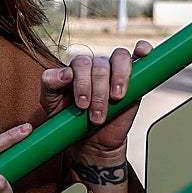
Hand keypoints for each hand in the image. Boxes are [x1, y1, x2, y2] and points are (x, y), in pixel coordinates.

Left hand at [41, 40, 151, 160]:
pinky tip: (142, 54)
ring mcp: (115, 70)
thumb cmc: (70, 121)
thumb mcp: (51, 104)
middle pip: (98, 65)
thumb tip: (66, 72)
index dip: (81, 83)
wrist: (92, 142)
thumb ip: (49, 84)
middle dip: (97, 92)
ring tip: (116, 98)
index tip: (81, 105)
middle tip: (95, 115)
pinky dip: (141, 50)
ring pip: (118, 58)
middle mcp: (95, 66)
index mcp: (76, 70)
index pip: (79, 64)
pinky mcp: (135, 76)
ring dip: (118, 79)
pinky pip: (137, 54)